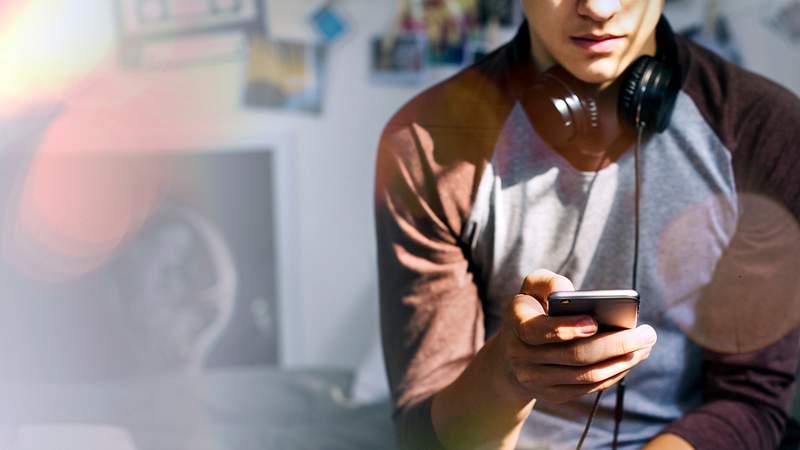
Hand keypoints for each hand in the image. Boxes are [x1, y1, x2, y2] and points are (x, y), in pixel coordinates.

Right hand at [492, 269, 656, 403]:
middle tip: (648, 333)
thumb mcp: (531, 288)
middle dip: (616, 345)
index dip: (567, 328)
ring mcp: (536, 380)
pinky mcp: (551, 395)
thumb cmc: (531, 310)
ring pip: (586, 375)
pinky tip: (631, 359)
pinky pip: (588, 388)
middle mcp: (521, 356)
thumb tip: (569, 291)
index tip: (595, 322)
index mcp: (516, 324)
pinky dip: (613, 374)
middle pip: (575, 356)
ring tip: (646, 346)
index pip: (539, 330)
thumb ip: (548, 282)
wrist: (512, 352)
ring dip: (621, 362)